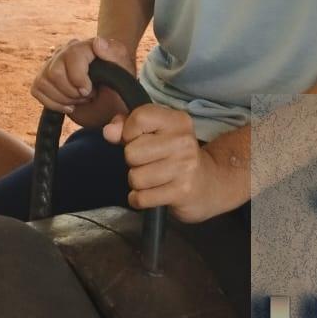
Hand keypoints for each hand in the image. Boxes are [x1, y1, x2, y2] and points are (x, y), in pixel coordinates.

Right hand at [31, 35, 134, 128]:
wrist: (111, 101)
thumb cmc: (118, 85)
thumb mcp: (124, 69)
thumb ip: (115, 53)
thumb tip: (97, 42)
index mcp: (85, 46)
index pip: (71, 56)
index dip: (78, 78)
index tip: (89, 92)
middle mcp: (66, 51)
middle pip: (54, 72)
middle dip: (71, 92)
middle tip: (86, 96)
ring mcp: (52, 64)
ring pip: (44, 82)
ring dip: (63, 99)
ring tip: (79, 100)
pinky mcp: (44, 79)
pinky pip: (37, 89)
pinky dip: (52, 103)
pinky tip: (68, 105)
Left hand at [103, 106, 248, 222]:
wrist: (207, 184)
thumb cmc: (173, 155)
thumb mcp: (154, 133)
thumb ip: (127, 127)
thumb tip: (109, 132)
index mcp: (177, 120)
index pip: (138, 118)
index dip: (129, 132)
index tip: (140, 140)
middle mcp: (183, 141)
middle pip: (131, 152)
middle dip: (133, 161)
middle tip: (149, 162)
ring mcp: (184, 167)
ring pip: (135, 177)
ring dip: (137, 182)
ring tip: (153, 178)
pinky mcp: (181, 192)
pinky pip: (141, 198)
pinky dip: (140, 199)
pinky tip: (152, 193)